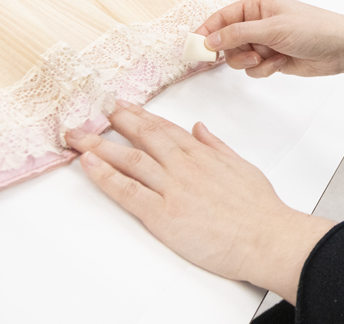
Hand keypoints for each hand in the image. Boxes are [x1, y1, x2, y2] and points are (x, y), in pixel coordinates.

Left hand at [66, 102, 334, 303]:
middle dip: (117, 122)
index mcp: (204, 154)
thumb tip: (200, 128)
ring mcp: (172, 188)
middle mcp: (184, 166)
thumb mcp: (242, 166)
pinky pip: (127, 191)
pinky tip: (89, 164)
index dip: (142, 116)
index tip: (125, 107)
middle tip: (94, 112)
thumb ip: (217, 146)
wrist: (265, 237)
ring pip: (130, 159)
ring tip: (78, 136)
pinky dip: (105, 176)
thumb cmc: (259, 209)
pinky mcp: (162, 214)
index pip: (166, 129)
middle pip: (144, 137)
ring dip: (100, 145)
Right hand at [196, 0, 343, 85]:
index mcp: (256, 6)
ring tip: (269, 57)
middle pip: (226, 41)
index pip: (221, 18)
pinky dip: (263, 69)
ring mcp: (265, 42)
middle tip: (249, 54)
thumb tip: (209, 40)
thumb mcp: (273, 28)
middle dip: (234, 51)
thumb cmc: (313, 29)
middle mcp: (257, 23)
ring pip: (238, 58)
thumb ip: (238, 34)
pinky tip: (281, 63)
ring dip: (251, 62)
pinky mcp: (272, 59)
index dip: (206, 32)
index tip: (194, 48)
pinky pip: (253, 69)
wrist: (341, 48)